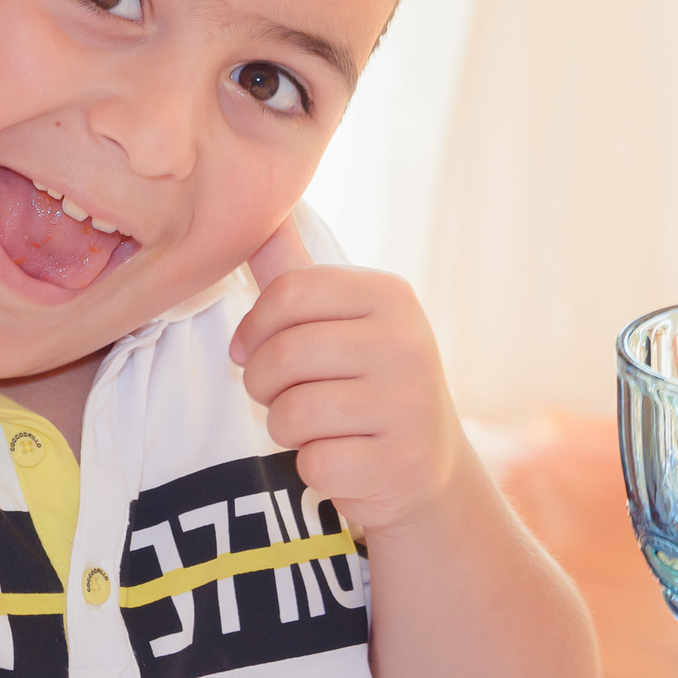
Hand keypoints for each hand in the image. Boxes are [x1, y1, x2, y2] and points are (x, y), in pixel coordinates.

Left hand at [228, 216, 464, 534]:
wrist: (427, 466)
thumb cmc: (366, 381)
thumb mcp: (341, 319)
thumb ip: (295, 271)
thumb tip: (265, 210)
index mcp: (390, 296)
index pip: (288, 292)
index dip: (253, 328)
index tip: (250, 349)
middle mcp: (407, 343)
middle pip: (281, 355)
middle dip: (261, 383)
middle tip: (280, 394)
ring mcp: (409, 406)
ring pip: (290, 414)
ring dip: (286, 428)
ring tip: (317, 425)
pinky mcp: (399, 464)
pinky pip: (314, 463)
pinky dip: (314, 468)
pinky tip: (345, 459)